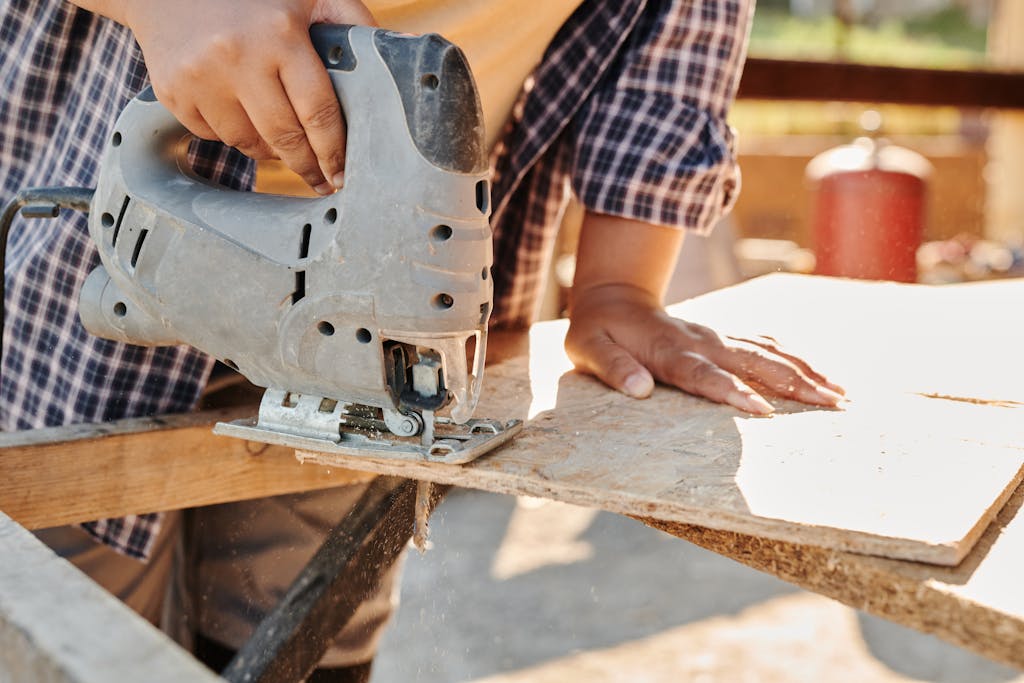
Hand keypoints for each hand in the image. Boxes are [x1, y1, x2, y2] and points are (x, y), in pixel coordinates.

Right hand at [87, 0, 376, 193]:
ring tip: (282, 142)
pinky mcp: (173, 92)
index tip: (342, 175)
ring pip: (247, 143)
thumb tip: (394, 55)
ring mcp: (200, 77)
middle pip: (284, 138)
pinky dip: (232, 133)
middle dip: (307, 166)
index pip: (317, 112)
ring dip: (269, 150)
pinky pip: (213, 135)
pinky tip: (239, 112)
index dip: (333, 151)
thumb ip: (350, 22)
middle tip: (322, 181)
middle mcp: (237, 57)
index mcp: (279, 34)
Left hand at [565, 284, 843, 414]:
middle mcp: (700, 341)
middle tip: (830, 404)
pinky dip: (793, 360)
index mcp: (668, 350)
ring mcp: (715, 337)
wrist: (613, 296)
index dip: (732, 391)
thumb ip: (613, 367)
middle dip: (793, 383)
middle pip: (751, 362)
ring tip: (840, 394)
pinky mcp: (723, 337)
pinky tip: (818, 376)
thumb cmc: (597, 330)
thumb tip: (639, 389)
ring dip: (804, 372)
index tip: (763, 410)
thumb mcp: (587, 348)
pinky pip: (764, 346)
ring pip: (767, 353)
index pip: (702, 375)